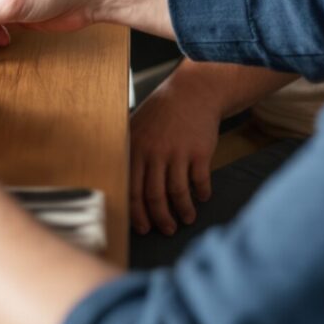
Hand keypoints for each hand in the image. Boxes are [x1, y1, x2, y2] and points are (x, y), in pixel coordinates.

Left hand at [128, 68, 218, 234]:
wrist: (192, 93)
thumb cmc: (161, 114)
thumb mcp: (136, 128)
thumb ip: (130, 155)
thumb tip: (122, 185)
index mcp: (135, 149)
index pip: (132, 190)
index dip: (137, 213)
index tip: (143, 228)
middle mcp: (154, 153)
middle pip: (154, 196)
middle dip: (159, 218)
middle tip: (165, 230)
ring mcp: (177, 153)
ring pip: (177, 193)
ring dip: (182, 211)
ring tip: (186, 219)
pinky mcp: (199, 152)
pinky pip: (199, 181)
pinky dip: (201, 194)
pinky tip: (202, 199)